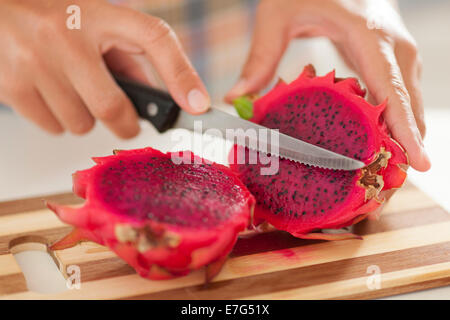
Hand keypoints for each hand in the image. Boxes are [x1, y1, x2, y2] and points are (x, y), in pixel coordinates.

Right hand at [0, 0, 209, 137]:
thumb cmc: (55, 19)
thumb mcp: (97, 26)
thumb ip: (129, 60)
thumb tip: (160, 102)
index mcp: (99, 14)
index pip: (155, 39)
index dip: (181, 75)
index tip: (198, 106)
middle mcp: (65, 34)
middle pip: (112, 108)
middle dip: (123, 123)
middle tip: (121, 118)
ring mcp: (34, 60)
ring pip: (80, 124)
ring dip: (85, 118)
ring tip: (72, 90)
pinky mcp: (12, 83)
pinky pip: (53, 127)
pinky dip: (59, 119)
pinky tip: (50, 93)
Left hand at [226, 0, 429, 171]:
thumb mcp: (280, 13)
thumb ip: (261, 56)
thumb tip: (236, 97)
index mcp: (371, 38)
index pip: (392, 90)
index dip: (406, 129)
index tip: (418, 164)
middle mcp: (395, 51)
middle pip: (408, 109)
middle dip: (404, 150)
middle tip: (386, 188)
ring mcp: (399, 57)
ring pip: (408, 109)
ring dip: (401, 143)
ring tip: (384, 179)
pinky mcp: (394, 64)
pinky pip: (399, 102)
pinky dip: (394, 128)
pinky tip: (377, 150)